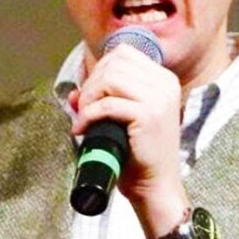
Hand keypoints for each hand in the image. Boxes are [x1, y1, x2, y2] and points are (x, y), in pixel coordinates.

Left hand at [71, 45, 186, 208]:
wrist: (155, 184)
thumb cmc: (138, 153)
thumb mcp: (120, 119)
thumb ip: (100, 100)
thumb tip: (73, 93)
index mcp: (163, 79)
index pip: (123, 53)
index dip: (99, 70)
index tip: (91, 94)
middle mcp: (165, 84)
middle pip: (114, 63)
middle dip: (91, 84)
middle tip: (84, 108)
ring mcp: (159, 99)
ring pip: (110, 79)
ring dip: (90, 97)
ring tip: (85, 117)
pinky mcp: (149, 115)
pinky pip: (108, 104)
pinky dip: (89, 115)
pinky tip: (83, 128)